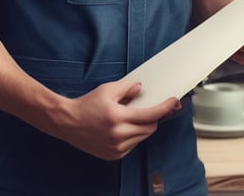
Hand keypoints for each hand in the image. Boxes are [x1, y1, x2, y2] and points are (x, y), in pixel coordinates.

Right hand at [48, 79, 180, 160]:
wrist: (68, 122)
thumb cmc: (87, 104)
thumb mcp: (107, 90)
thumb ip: (127, 88)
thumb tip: (141, 89)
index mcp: (118, 117)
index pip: (150, 115)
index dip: (165, 108)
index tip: (174, 103)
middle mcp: (119, 135)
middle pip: (149, 128)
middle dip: (152, 117)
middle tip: (145, 108)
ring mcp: (116, 147)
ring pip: (142, 137)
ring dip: (142, 127)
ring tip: (127, 117)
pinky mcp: (113, 155)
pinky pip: (132, 145)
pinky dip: (133, 135)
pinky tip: (122, 127)